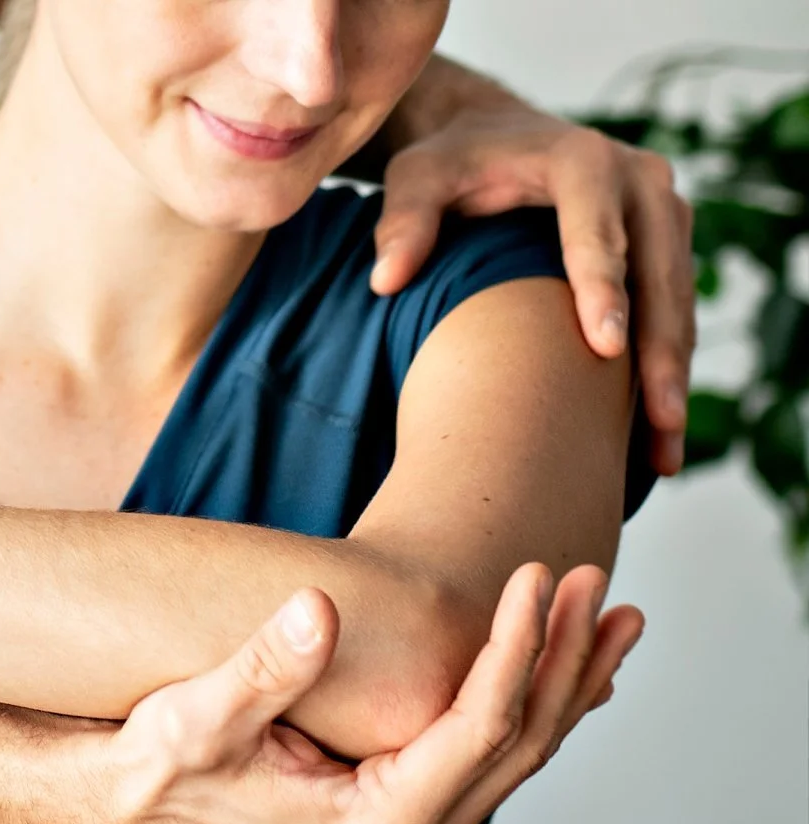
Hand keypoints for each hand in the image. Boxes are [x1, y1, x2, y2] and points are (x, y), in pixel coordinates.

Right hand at [70, 562, 638, 823]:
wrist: (130, 806)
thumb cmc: (160, 764)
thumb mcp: (201, 718)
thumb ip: (265, 669)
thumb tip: (318, 607)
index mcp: (378, 822)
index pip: (478, 727)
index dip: (516, 646)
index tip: (532, 573)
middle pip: (521, 741)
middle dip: (563, 658)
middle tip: (590, 578)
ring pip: (516, 749)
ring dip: (563, 678)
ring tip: (607, 613)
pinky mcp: (401, 803)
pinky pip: (487, 753)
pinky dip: (528, 700)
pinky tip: (561, 664)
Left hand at [370, 105, 695, 476]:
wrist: (494, 134)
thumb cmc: (451, 163)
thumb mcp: (417, 176)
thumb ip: (403, 220)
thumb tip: (385, 280)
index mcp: (580, 159)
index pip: (595, 229)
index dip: (603, 288)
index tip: (605, 349)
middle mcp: (638, 179)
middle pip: (659, 273)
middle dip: (660, 350)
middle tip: (657, 420)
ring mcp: (662, 212)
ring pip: (678, 300)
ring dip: (674, 372)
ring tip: (664, 448)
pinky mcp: (667, 242)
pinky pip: (676, 309)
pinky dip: (669, 365)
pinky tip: (657, 430)